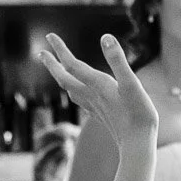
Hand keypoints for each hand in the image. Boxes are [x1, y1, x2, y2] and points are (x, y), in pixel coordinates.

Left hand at [40, 33, 157, 147]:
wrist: (138, 144)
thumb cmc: (139, 113)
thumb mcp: (131, 83)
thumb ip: (118, 60)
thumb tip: (105, 37)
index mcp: (97, 85)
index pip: (72, 64)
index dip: (60, 50)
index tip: (49, 36)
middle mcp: (91, 95)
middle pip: (65, 78)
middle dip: (52, 64)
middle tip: (41, 53)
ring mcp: (94, 107)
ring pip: (70, 90)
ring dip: (60, 78)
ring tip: (56, 70)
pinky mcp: (100, 115)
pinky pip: (80, 101)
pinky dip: (73, 92)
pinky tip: (78, 94)